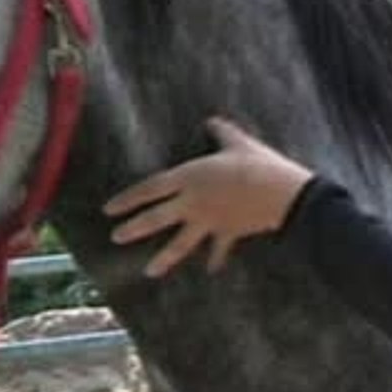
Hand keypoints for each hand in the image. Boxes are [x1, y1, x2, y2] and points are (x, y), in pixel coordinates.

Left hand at [102, 116, 313, 276]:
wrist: (281, 194)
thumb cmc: (257, 164)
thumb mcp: (238, 142)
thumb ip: (221, 132)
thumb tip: (212, 121)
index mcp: (190, 177)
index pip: (150, 189)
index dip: (128, 199)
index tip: (109, 209)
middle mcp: (193, 202)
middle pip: (157, 218)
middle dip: (134, 229)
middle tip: (116, 237)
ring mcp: (209, 221)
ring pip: (180, 243)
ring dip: (164, 258)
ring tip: (149, 270)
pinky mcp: (228, 233)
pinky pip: (218, 250)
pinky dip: (215, 260)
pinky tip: (210, 270)